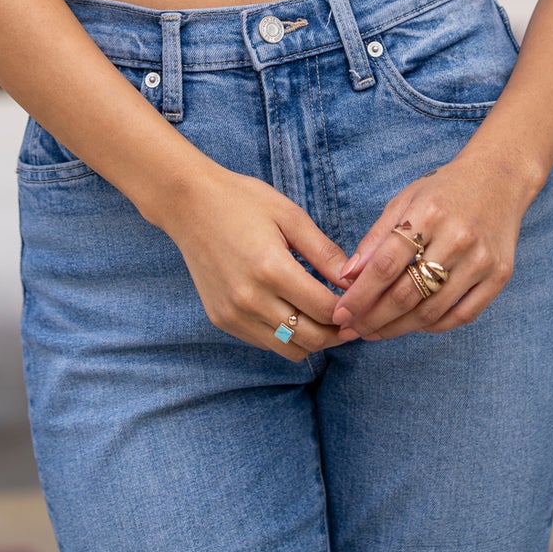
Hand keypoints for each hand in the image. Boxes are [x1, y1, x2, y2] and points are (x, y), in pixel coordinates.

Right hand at [162, 165, 351, 361]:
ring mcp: (233, 314)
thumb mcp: (289, 215)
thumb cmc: (243, 201)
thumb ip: (324, 251)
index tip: (363, 304)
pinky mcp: (221, 320)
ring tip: (326, 320)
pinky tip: (293, 313)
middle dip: (338, 333)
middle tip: (353, 321)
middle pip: (310, 338)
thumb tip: (355, 280)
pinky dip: (286, 336)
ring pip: (289, 349)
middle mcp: (250, 299)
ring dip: (313, 340)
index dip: (350, 311)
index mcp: (271, 268)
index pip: (324, 309)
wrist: (189, 204)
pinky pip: (265, 343)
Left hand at [330, 146, 529, 340]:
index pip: (386, 266)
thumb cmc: (444, 190)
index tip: (340, 314)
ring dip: (398, 328)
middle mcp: (457, 238)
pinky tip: (414, 324)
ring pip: (432, 311)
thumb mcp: (405, 200)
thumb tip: (348, 277)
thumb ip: (376, 238)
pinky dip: (433, 326)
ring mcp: (481, 260)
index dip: (360, 295)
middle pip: (407, 294)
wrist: (499, 179)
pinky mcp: (499, 276)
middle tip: (353, 330)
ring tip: (376, 332)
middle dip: (374, 318)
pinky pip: (462, 316)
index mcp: (429, 214)